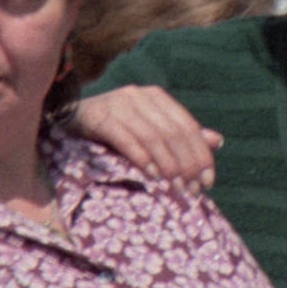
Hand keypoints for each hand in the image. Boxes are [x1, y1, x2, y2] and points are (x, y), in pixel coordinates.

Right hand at [73, 86, 222, 189]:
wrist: (68, 116)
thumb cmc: (114, 126)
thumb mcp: (149, 127)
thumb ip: (180, 134)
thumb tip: (218, 141)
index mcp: (156, 97)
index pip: (187, 126)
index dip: (200, 155)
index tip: (208, 182)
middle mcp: (139, 96)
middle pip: (172, 133)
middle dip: (186, 164)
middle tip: (191, 191)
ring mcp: (118, 104)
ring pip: (152, 136)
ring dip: (167, 165)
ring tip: (175, 188)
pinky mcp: (99, 116)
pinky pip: (125, 138)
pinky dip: (141, 157)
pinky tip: (152, 175)